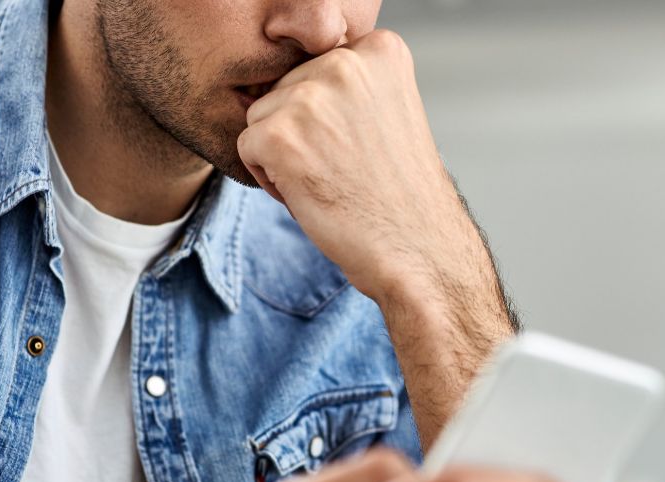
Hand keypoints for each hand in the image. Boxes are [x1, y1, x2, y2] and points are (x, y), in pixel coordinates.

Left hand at [237, 31, 484, 304]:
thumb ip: (348, 86)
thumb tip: (283, 81)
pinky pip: (247, 146)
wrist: (417, 248)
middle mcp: (345, 62)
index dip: (327, 115)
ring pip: (262, 116)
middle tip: (344, 168)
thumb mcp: (388, 112)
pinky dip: (270, 177)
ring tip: (329, 180)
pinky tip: (311, 193)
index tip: (360, 144)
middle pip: (285, 87)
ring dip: (284, 153)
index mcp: (379, 49)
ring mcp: (310, 97)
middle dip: (302, 131)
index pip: (317, 67)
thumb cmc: (401, 193)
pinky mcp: (279, 135)